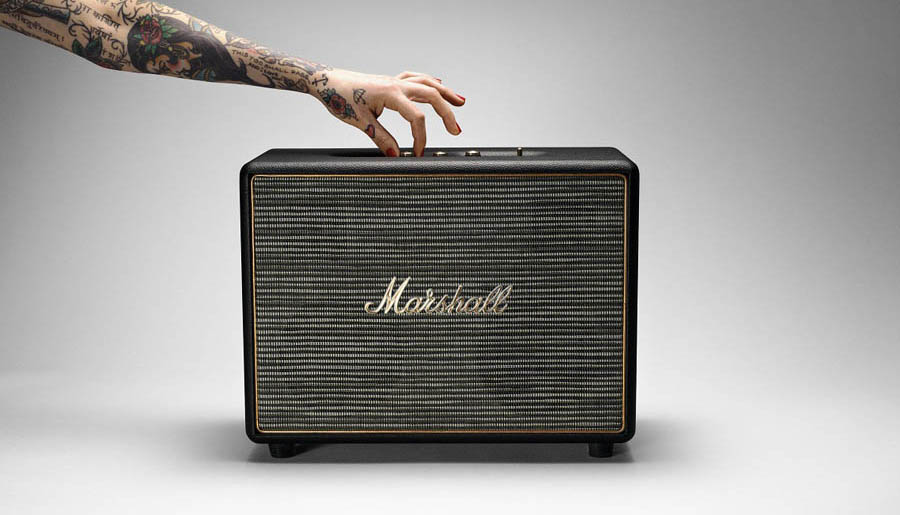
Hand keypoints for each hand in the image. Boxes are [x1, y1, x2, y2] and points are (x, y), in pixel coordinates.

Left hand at [313, 69, 464, 156]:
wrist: (324, 80)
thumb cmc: (338, 97)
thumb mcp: (359, 121)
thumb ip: (380, 138)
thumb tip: (395, 155)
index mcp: (389, 93)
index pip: (416, 117)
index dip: (420, 138)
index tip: (416, 154)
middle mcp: (395, 84)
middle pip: (431, 95)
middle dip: (447, 113)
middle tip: (456, 131)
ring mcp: (394, 80)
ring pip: (427, 82)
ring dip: (445, 92)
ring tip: (460, 102)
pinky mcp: (390, 81)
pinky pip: (415, 78)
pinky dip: (429, 82)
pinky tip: (438, 83)